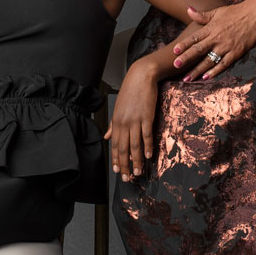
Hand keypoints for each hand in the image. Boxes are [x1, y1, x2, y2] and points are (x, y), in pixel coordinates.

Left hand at [105, 64, 159, 181]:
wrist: (141, 76)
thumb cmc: (130, 91)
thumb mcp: (118, 108)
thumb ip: (113, 124)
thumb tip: (106, 136)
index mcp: (116, 121)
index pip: (114, 144)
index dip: (116, 159)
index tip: (118, 171)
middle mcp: (123, 122)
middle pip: (123, 148)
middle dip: (125, 165)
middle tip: (128, 178)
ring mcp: (135, 120)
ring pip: (134, 145)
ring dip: (137, 160)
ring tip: (139, 172)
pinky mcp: (146, 116)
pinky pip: (146, 134)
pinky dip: (147, 146)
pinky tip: (149, 156)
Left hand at [171, 0, 255, 79]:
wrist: (255, 14)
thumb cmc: (235, 12)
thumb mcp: (217, 12)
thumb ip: (202, 15)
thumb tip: (188, 9)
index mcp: (211, 28)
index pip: (194, 38)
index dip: (184, 44)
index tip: (174, 51)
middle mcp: (217, 38)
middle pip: (198, 50)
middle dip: (186, 59)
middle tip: (175, 66)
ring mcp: (226, 46)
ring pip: (209, 60)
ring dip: (197, 70)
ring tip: (187, 78)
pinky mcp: (236, 52)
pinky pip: (223, 64)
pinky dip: (214, 71)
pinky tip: (206, 77)